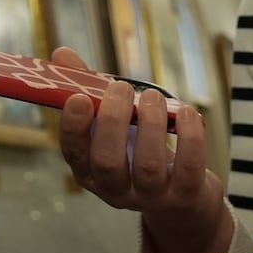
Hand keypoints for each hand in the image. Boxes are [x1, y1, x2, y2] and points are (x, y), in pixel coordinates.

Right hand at [53, 47, 232, 252]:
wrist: (179, 198)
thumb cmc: (136, 151)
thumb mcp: (110, 125)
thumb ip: (87, 90)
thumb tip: (62, 54)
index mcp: (88, 171)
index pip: (73, 153)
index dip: (73, 127)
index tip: (79, 98)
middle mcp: (114, 190)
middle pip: (107, 162)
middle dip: (113, 121)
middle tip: (121, 87)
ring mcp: (149, 197)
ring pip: (147, 165)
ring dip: (150, 124)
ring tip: (151, 96)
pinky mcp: (184, 196)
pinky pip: (188, 167)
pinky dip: (189, 137)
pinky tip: (187, 112)